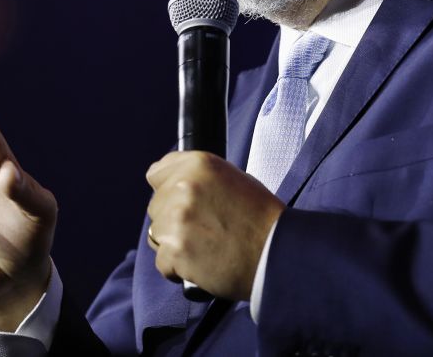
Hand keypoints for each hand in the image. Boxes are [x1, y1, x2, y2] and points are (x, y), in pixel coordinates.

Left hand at [145, 151, 284, 300]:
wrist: (277, 254)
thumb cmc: (261, 219)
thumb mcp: (233, 179)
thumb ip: (198, 179)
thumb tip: (174, 186)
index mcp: (198, 164)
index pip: (157, 173)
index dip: (168, 190)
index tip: (180, 202)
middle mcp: (183, 187)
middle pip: (156, 207)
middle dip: (172, 219)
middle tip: (202, 230)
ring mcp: (176, 219)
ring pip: (156, 234)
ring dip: (174, 244)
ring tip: (205, 248)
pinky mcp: (174, 251)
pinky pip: (162, 262)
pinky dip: (178, 268)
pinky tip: (203, 264)